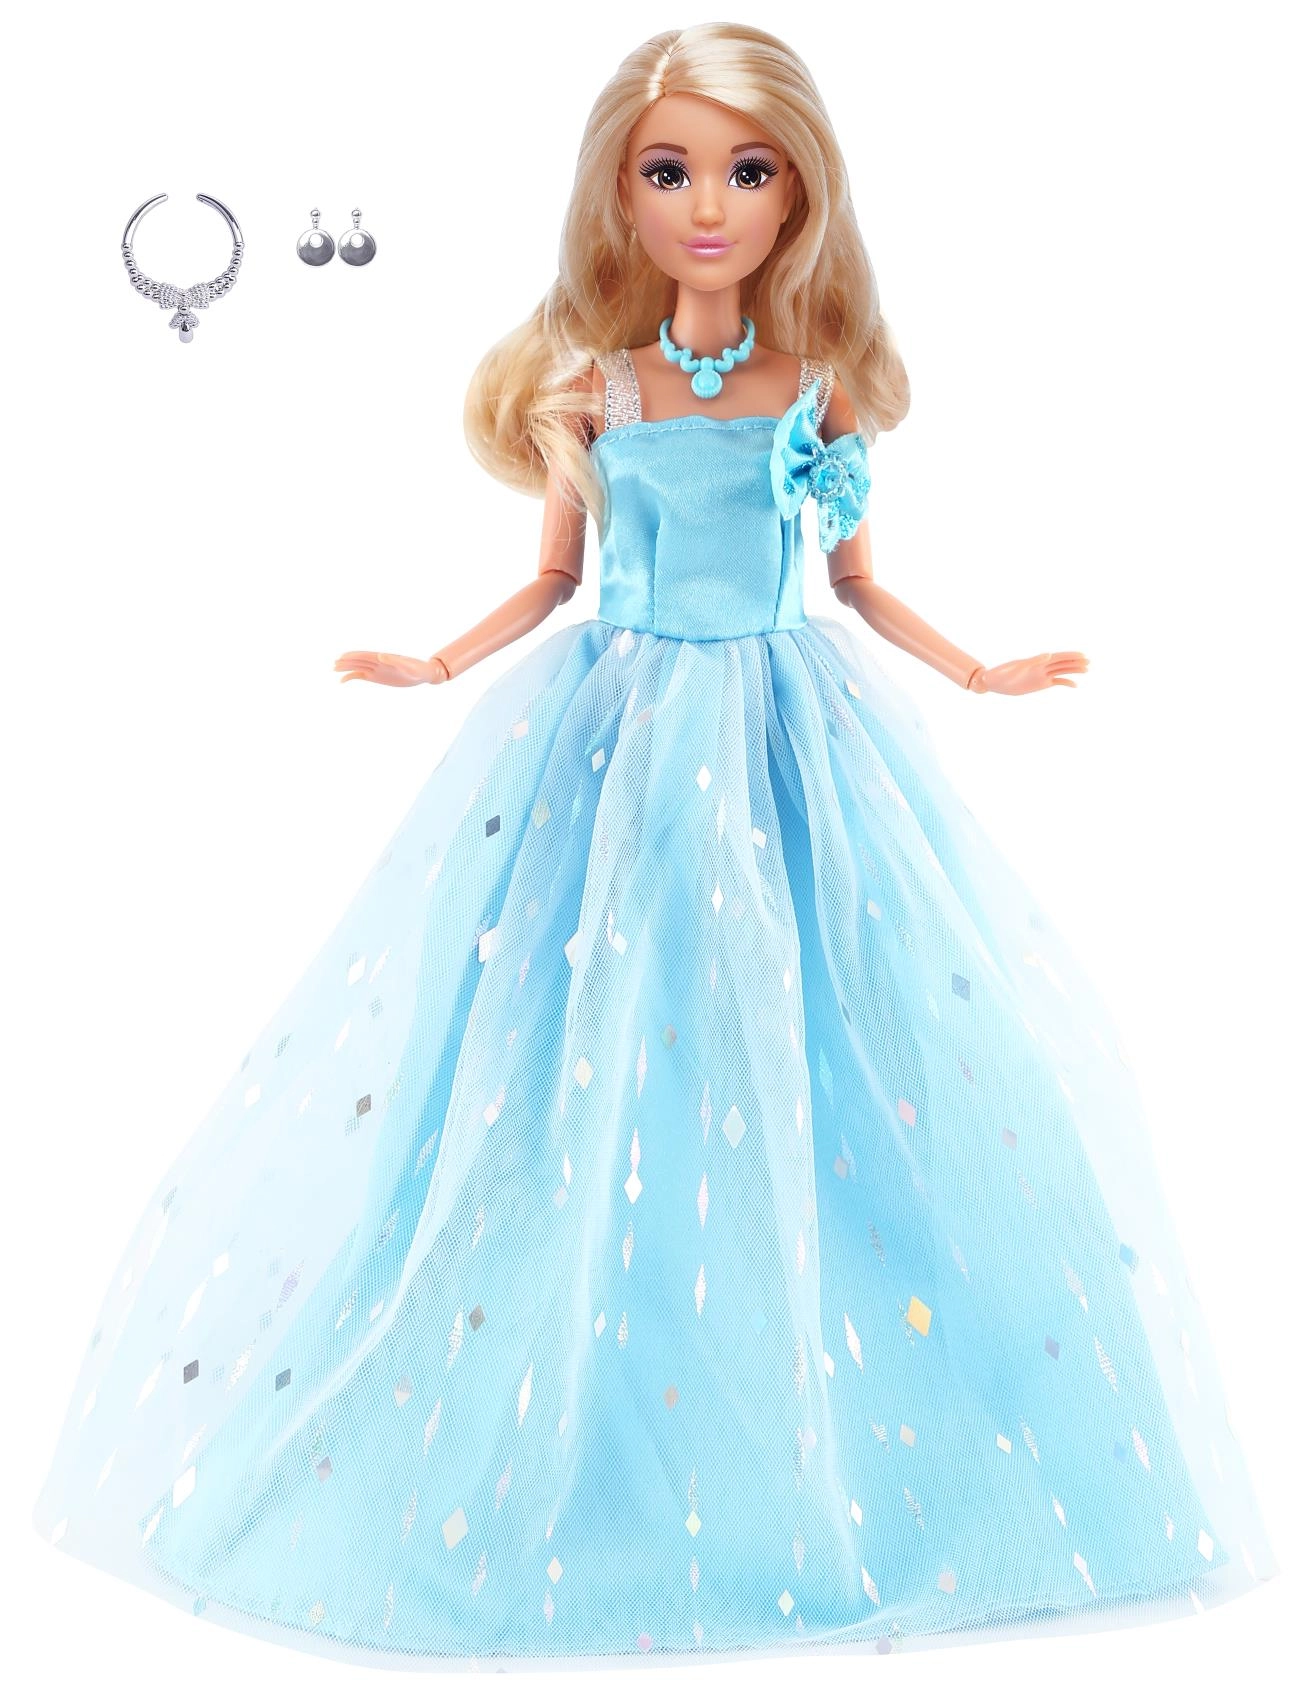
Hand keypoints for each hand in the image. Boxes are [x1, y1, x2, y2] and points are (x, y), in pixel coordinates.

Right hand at [334, 650, 448, 686]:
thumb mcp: (408, 666)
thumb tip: (380, 655)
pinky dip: (352, 677)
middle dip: (347, 661)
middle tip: (334, 664)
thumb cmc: (417, 669)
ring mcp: (376, 669)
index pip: (365, 656)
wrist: (423, 674)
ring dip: (346, 667)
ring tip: (334, 669)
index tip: (342, 657)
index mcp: (383, 658)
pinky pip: (361, 675)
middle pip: (359, 660)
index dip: (354, 656)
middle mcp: (377, 662)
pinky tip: (343, 681)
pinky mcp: (377, 676)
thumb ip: (396, 661)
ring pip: (358, 667)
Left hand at [974, 651, 1088, 694]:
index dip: (1069, 655)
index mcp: (1036, 661)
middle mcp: (1041, 667)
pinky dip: (1065, 683)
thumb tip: (1048, 654)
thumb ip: (1032, 661)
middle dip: (1075, 662)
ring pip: (1061, 671)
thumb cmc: (1001, 674)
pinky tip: (1075, 685)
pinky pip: (1055, 682)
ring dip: (1073, 670)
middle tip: (1089, 662)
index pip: (1056, 657)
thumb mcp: (1016, 668)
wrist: (992, 682)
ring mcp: (1041, 675)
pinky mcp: (1039, 684)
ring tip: (1086, 670)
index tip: (1082, 655)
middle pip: (1061, 662)